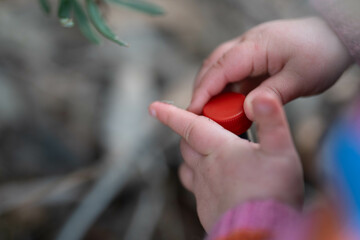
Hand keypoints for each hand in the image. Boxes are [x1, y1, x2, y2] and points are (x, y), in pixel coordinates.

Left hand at [149, 93, 303, 231]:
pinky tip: (217, 181)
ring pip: (187, 166)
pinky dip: (200, 178)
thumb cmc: (272, 193)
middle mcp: (205, 169)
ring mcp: (203, 190)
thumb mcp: (281, 151)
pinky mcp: (205, 208)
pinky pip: (195, 188)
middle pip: (187, 144)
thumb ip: (271, 120)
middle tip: (206, 125)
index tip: (155, 107)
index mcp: (219, 150)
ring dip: (192, 155)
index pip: (190, 125)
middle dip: (190, 132)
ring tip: (207, 152)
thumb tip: (259, 95)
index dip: (171, 114)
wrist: (261, 233)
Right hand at [188, 17, 352, 118]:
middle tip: (199, 116)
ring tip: (213, 114)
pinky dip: (228, 90)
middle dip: (202, 91)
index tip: (193, 112)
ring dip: (214, 91)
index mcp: (256, 46)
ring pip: (221, 69)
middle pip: (213, 66)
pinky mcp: (255, 58)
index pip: (220, 68)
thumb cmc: (322, 53)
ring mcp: (250, 50)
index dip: (204, 90)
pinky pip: (234, 74)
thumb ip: (272, 94)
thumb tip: (247, 109)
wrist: (336, 37)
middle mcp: (248, 44)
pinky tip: (231, 106)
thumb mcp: (300, 78)